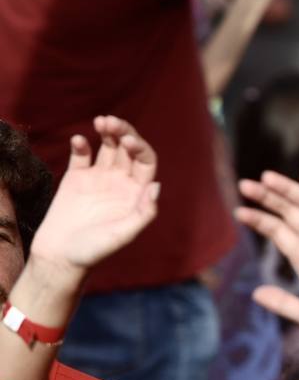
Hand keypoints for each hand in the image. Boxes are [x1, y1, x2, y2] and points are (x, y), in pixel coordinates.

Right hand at [29, 117, 159, 284]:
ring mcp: (99, 177)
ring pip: (107, 147)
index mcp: (137, 192)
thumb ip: (144, 212)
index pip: (145, 161)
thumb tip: (156, 186)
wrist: (61, 257)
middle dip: (123, 132)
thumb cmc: (95, 250)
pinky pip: (82, 154)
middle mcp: (121, 182)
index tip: (127, 140)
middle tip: (110, 122)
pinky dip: (81, 144)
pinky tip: (79, 140)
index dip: (139, 147)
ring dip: (106, 132)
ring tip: (100, 121)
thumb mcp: (124, 234)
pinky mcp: (76, 177)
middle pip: (127, 149)